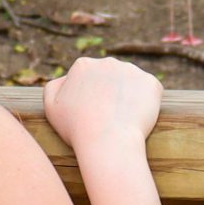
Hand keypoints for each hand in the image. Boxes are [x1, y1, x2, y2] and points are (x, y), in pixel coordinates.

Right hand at [43, 57, 162, 149]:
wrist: (108, 142)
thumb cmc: (77, 128)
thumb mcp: (51, 107)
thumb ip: (53, 87)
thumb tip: (66, 79)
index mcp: (83, 65)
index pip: (88, 78)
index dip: (91, 97)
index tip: (91, 114)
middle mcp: (108, 62)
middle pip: (110, 77)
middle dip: (110, 93)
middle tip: (108, 118)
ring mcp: (132, 71)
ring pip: (130, 83)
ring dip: (128, 96)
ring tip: (122, 119)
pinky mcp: (152, 83)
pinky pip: (149, 92)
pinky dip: (146, 104)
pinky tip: (136, 118)